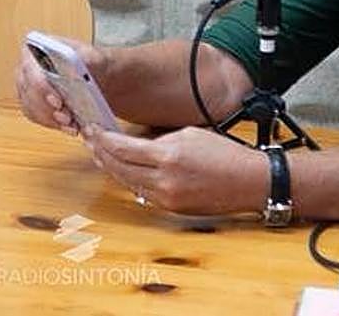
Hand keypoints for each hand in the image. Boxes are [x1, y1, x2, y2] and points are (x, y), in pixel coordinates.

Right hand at [14, 35, 106, 134]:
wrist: (96, 75)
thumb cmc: (91, 61)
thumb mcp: (93, 54)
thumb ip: (85, 56)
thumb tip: (74, 62)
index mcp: (36, 49)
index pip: (31, 69)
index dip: (42, 88)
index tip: (58, 102)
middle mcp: (26, 68)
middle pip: (28, 92)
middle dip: (48, 109)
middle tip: (67, 118)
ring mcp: (26, 87)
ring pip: (30, 108)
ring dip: (51, 120)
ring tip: (71, 124)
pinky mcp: (31, 104)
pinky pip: (36, 117)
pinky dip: (52, 125)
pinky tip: (68, 127)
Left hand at [84, 125, 268, 215]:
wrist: (248, 181)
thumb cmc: (224, 153)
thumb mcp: (189, 134)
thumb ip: (159, 140)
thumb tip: (134, 142)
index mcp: (168, 155)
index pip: (123, 149)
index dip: (103, 139)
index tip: (92, 129)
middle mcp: (164, 180)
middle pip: (119, 167)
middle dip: (101, 153)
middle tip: (90, 140)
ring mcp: (167, 197)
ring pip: (127, 183)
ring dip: (111, 168)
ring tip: (100, 155)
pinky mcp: (171, 208)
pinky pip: (142, 193)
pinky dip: (130, 181)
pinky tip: (122, 170)